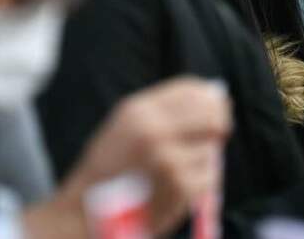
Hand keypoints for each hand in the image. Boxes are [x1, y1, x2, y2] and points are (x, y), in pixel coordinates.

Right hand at [26, 78, 231, 237]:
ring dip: (203, 158)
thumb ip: (164, 111)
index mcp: (140, 110)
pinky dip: (200, 182)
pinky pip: (209, 176)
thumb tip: (212, 97)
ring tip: (178, 170)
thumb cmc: (110, 169)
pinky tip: (177, 187)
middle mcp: (155, 131)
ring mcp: (169, 160)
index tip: (217, 106)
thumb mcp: (126, 126)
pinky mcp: (180, 187)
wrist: (85, 213)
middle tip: (218, 132)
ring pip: (211, 148)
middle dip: (219, 123)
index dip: (210, 97)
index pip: (192, 90)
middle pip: (211, 115)